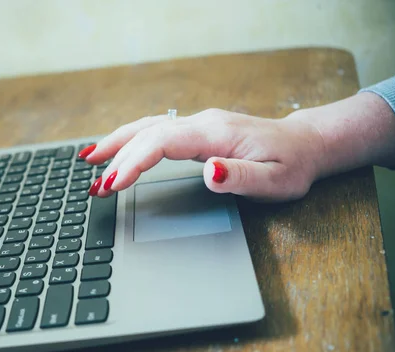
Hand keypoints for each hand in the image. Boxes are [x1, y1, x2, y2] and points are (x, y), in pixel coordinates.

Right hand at [79, 108, 326, 201]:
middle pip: (148, 132)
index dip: (134, 161)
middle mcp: (203, 124)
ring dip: (117, 142)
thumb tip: (207, 171)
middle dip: (117, 156)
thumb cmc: (291, 166)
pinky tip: (118, 149)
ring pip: (148, 127)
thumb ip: (239, 176)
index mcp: (216, 134)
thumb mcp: (274, 180)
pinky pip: (157, 130)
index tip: (114, 183)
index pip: (163, 142)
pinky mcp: (197, 131)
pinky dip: (132, 139)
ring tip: (89, 159)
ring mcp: (199, 124)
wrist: (305, 145)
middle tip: (94, 182)